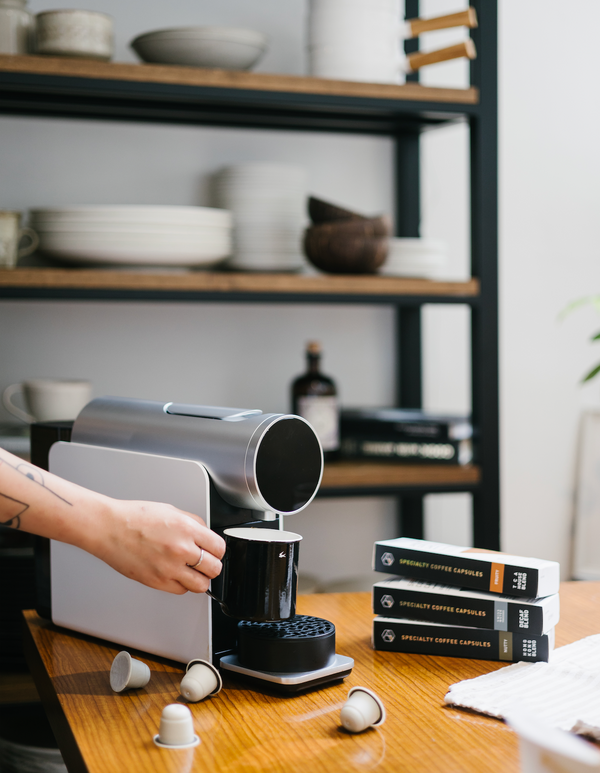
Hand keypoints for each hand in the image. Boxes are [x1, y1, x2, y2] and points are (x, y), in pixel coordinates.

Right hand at [91, 498, 225, 594]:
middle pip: (214, 568)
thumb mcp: (171, 511)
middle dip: (211, 565)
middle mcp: (181, 549)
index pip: (219, 547)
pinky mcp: (157, 582)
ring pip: (201, 585)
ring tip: (192, 571)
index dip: (217, 550)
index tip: (213, 551)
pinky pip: (181, 590)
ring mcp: (169, 568)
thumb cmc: (135, 518)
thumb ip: (193, 524)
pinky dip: (182, 584)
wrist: (109, 528)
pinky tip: (175, 574)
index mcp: (187, 529)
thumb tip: (206, 536)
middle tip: (204, 562)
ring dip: (199, 579)